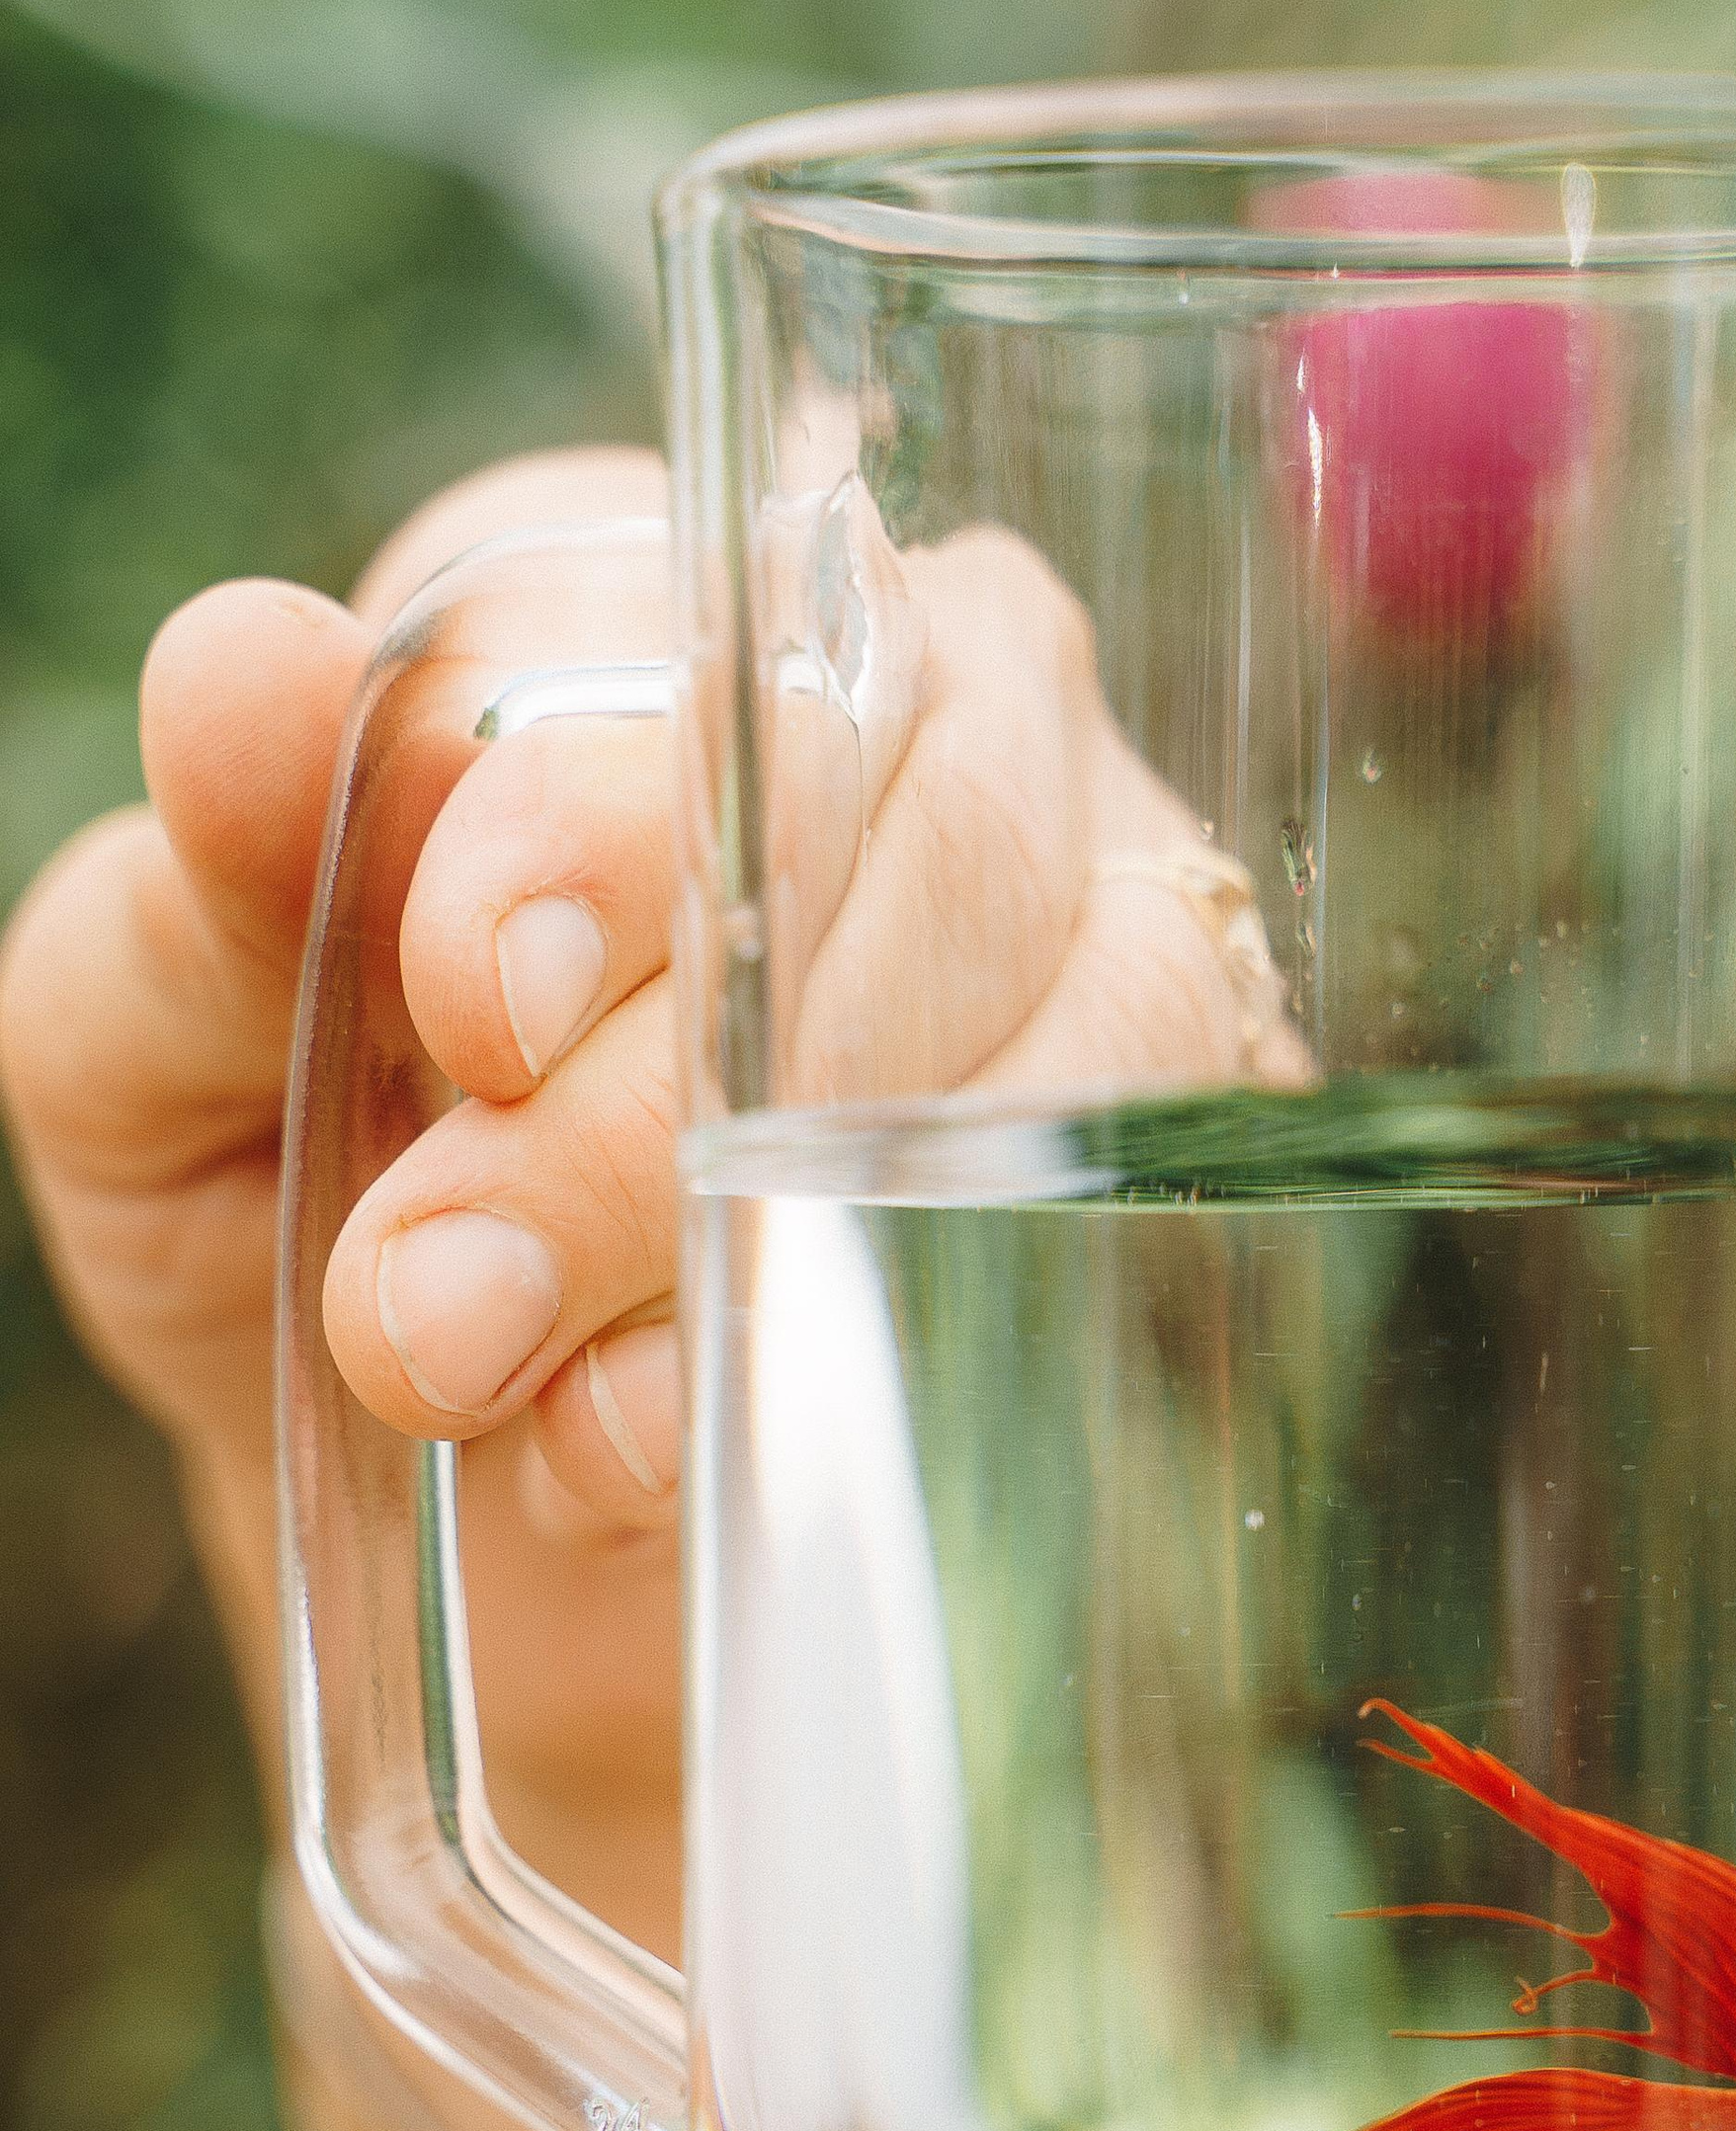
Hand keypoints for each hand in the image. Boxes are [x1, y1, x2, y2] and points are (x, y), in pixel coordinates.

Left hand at [0, 446, 1298, 1957]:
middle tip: (442, 1314)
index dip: (599, 824)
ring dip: (806, 1231)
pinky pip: (1153, 1179)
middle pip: (912, 817)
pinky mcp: (1183, 1132)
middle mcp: (907, 705)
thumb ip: (193, 890)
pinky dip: (937, 1326)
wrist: (441, 1514)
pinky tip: (703, 1445)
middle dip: (663, 1106)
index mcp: (621, 617)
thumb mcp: (158, 1063)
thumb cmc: (297, 1212)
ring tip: (562, 1425)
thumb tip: (245, 676)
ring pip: (1089, 999)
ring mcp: (1095, 910)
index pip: (689, 631)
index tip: (470, 1016)